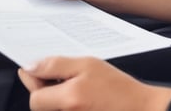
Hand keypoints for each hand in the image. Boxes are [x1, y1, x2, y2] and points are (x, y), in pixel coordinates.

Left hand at [18, 57, 170, 110]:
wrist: (139, 108)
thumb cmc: (119, 88)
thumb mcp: (89, 65)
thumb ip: (56, 65)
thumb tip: (31, 67)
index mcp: (69, 98)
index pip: (34, 96)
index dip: (33, 82)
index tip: (30, 72)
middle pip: (41, 105)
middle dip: (46, 91)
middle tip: (61, 79)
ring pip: (52, 109)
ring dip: (55, 98)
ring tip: (76, 89)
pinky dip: (66, 105)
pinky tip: (80, 99)